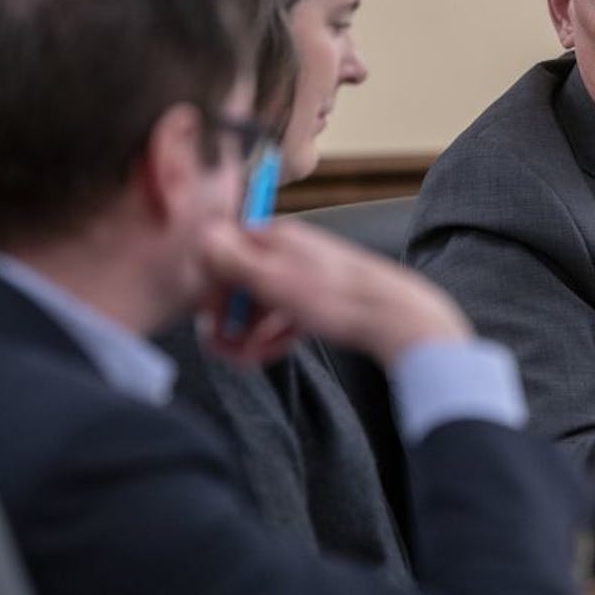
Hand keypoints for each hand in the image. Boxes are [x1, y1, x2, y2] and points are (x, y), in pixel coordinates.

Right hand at [197, 217, 471, 366]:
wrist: (395, 318)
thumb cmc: (337, 298)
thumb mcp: (275, 280)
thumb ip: (233, 259)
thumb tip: (199, 235)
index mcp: (275, 237)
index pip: (224, 255)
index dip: (212, 290)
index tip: (210, 321)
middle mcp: (289, 251)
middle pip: (241, 283)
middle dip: (229, 318)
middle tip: (224, 350)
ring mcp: (305, 276)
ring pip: (263, 304)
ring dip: (249, 332)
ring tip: (249, 359)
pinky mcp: (321, 300)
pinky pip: (285, 316)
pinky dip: (273, 335)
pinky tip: (272, 352)